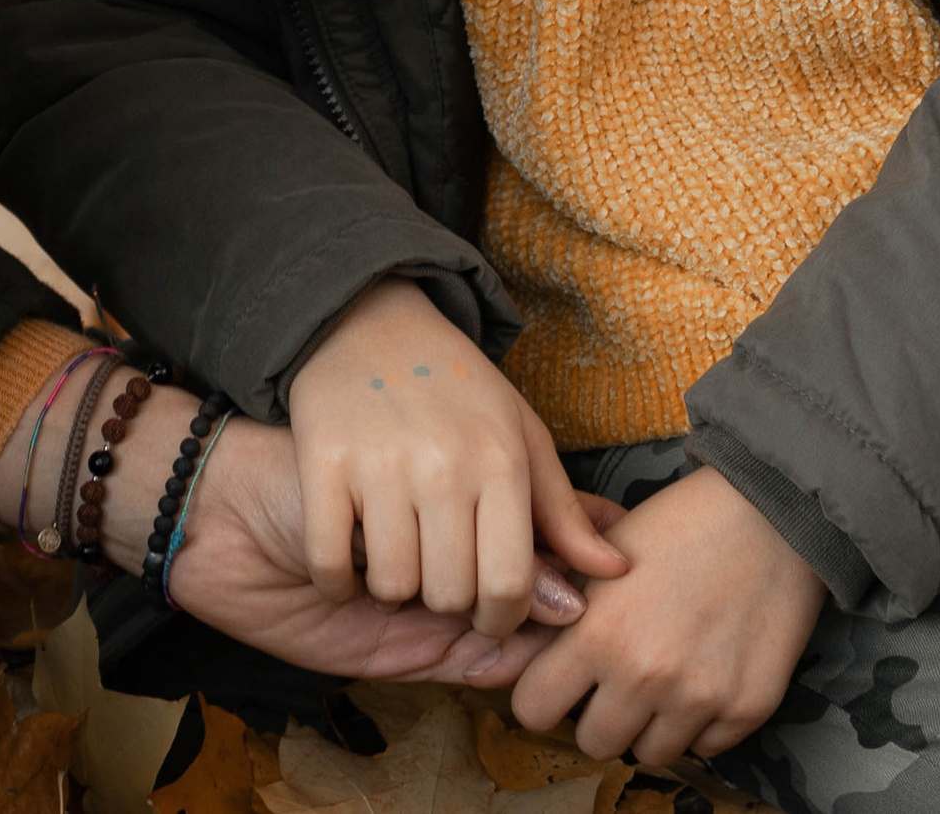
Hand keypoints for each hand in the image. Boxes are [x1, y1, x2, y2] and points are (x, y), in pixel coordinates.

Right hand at [287, 280, 625, 639]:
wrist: (371, 321)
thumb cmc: (457, 389)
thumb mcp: (521, 435)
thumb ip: (564, 512)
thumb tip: (615, 573)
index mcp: (501, 460)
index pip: (511, 584)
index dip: (502, 618)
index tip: (488, 611)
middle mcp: (444, 465)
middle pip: (450, 593)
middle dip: (448, 600)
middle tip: (440, 573)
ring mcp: (380, 464)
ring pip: (392, 585)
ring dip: (394, 587)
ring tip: (399, 555)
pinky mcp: (323, 463)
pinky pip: (330, 564)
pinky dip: (339, 580)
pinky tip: (351, 561)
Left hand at [509, 466, 824, 763]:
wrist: (770, 516)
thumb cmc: (679, 526)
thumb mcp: (602, 557)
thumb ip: (554, 609)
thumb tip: (495, 659)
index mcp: (599, 633)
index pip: (534, 710)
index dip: (543, 692)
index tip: (559, 678)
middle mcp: (644, 676)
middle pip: (592, 742)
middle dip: (598, 712)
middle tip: (617, 675)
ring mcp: (698, 699)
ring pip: (647, 754)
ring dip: (648, 723)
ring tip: (663, 672)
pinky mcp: (746, 710)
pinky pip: (702, 748)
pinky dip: (698, 722)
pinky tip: (704, 671)